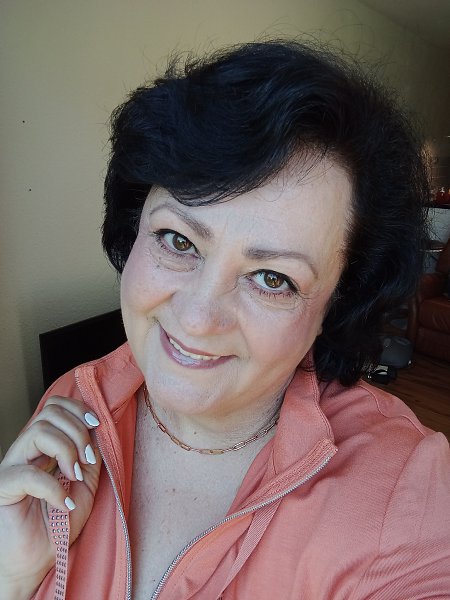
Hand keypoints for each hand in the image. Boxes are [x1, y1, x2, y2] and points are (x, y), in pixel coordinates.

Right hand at [0, 396, 101, 595]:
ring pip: (38, 432)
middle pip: (49, 413)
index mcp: (44, 446)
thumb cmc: (59, 524)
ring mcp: (12, 466)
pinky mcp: (3, 487)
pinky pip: (28, 474)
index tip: (97, 427)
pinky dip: (53, 488)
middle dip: (77, 431)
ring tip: (75, 476)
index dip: (78, 409)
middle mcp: (26, 451)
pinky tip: (65, 503)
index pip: (55, 407)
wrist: (37, 562)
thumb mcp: (85, 483)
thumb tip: (97, 429)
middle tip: (86, 460)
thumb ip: (89, 455)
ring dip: (66, 451)